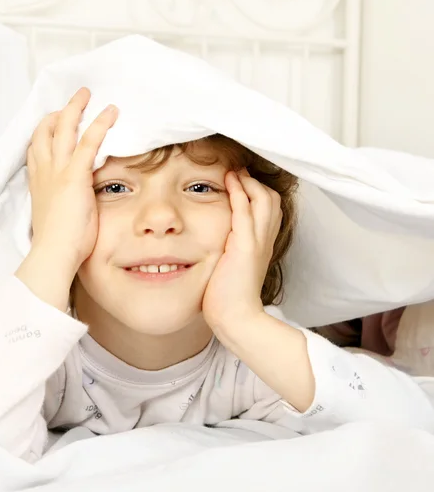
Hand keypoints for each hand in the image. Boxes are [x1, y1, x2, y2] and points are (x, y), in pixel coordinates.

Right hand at [15, 88, 117, 307]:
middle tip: (74, 99)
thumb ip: (63, 201)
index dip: (45, 130)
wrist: (53, 253)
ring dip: (76, 108)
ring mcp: (58, 171)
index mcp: (38, 181)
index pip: (37, 147)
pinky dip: (99, 123)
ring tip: (88, 95)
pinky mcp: (75, 175)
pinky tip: (110, 112)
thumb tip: (73, 201)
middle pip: (45, 130)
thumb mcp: (56, 215)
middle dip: (58, 112)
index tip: (56, 121)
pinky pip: (88, 142)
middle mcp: (44, 171)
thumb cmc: (57, 242)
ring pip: (64, 128)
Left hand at [202, 169, 282, 330]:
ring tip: (233, 172)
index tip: (241, 180)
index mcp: (262, 245)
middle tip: (238, 171)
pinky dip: (239, 193)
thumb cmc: (229, 297)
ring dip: (248, 182)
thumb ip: (231, 250)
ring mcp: (257, 243)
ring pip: (263, 200)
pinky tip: (229, 182)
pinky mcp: (245, 248)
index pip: (269, 209)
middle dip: (255, 181)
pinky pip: (245, 213)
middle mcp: (264, 241)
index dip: (258, 191)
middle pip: (272, 199)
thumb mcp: (233, 266)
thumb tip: (218, 242)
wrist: (237, 319)